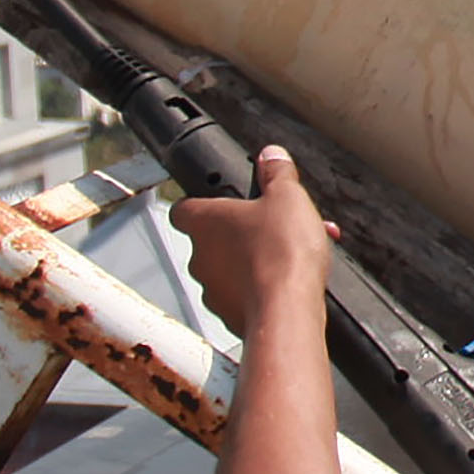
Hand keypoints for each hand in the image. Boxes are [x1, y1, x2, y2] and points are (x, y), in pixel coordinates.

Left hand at [178, 148, 330, 341]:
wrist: (288, 311)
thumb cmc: (280, 255)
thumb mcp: (287, 197)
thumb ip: (277, 173)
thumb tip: (273, 157)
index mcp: (204, 222)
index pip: (184, 207)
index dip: (203, 203)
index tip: (222, 202)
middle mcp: (200, 257)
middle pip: (213, 240)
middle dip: (242, 234)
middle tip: (271, 229)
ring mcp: (212, 291)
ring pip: (230, 270)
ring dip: (254, 261)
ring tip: (289, 255)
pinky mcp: (230, 316)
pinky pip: (243, 296)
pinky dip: (262, 289)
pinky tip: (288, 281)